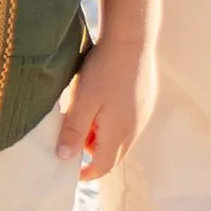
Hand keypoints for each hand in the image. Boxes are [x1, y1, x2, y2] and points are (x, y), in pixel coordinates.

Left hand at [56, 36, 154, 178]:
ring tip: (87, 114)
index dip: (88, 173)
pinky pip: (129, 121)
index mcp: (118, 134)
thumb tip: (64, 158)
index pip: (104, 166)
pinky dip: (114, 122)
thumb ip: (73, 130)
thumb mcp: (83, 100)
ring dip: (104, 136)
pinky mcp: (146, 99)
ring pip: (122, 137)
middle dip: (95, 154)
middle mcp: (134, 129)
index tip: (73, 172)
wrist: (132, 38)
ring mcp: (143, 114)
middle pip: (114, 155)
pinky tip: (104, 100)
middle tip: (76, 137)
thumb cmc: (105, 69)